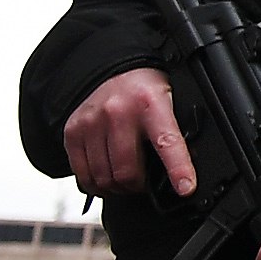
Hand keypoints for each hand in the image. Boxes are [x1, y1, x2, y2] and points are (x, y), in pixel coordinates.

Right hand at [65, 68, 194, 197]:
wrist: (115, 70)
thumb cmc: (145, 91)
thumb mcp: (170, 101)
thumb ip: (176, 130)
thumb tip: (188, 166)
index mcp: (151, 103)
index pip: (167, 142)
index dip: (178, 169)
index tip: (185, 187)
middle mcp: (118, 112)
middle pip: (126, 170)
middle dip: (137, 186)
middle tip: (143, 185)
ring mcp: (91, 123)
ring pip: (102, 177)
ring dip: (116, 188)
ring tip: (125, 182)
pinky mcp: (72, 132)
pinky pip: (81, 174)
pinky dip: (94, 185)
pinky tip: (104, 179)